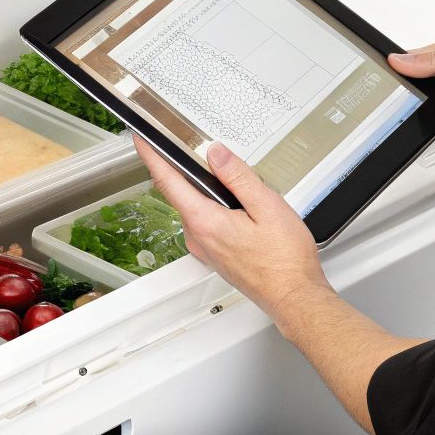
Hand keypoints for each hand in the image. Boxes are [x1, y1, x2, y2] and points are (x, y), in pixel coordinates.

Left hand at [132, 135, 327, 322]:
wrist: (293, 296)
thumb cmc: (284, 260)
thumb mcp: (267, 206)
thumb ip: (238, 177)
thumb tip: (216, 154)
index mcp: (205, 221)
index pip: (168, 182)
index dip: (152, 157)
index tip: (142, 139)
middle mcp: (199, 237)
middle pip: (181, 194)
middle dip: (184, 170)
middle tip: (194, 147)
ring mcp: (206, 249)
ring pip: (195, 209)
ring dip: (204, 191)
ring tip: (230, 179)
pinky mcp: (215, 255)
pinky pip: (206, 224)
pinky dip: (213, 208)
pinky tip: (237, 207)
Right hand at [388, 34, 434, 138]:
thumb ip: (434, 58)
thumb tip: (400, 60)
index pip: (412, 61)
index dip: (396, 67)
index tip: (382, 72)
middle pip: (413, 88)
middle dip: (404, 92)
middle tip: (396, 95)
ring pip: (422, 110)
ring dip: (416, 111)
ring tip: (412, 109)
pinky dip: (430, 130)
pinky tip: (429, 124)